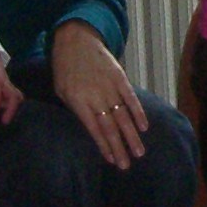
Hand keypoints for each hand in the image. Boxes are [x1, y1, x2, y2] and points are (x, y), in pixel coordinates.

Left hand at [0, 50, 23, 124]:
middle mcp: (5, 82)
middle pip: (14, 98)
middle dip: (11, 111)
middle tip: (3, 122)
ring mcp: (8, 82)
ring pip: (17, 96)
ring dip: (13, 107)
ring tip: (4, 117)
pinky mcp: (9, 83)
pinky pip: (15, 94)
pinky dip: (12, 102)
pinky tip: (5, 108)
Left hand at [51, 20, 146, 168]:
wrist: (76, 41)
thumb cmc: (65, 69)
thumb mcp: (62, 91)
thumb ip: (77, 110)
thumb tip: (91, 129)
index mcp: (79, 102)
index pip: (94, 130)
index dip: (104, 146)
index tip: (112, 161)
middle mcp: (96, 97)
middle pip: (110, 127)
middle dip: (120, 148)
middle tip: (127, 165)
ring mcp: (110, 87)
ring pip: (123, 116)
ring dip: (132, 136)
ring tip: (139, 153)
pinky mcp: (120, 78)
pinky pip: (131, 98)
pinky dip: (138, 113)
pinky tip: (144, 127)